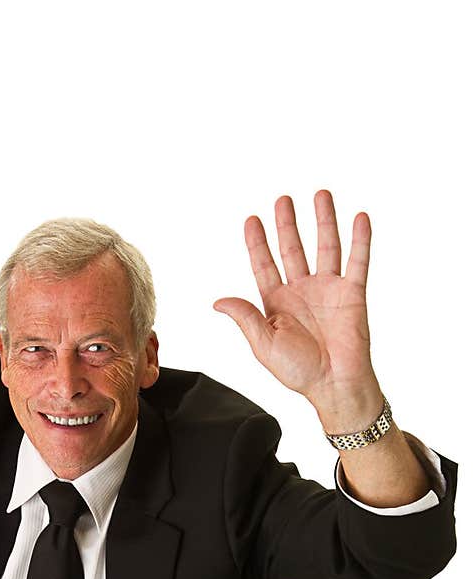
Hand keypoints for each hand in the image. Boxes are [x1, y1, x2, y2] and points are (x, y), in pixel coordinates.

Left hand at [212, 190, 378, 410]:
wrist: (333, 384)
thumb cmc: (297, 370)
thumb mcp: (263, 344)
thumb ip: (244, 318)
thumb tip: (218, 301)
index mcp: (277, 303)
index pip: (264, 265)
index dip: (257, 243)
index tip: (251, 220)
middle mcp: (302, 291)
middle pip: (292, 249)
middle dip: (287, 224)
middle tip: (282, 199)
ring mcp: (328, 289)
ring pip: (325, 246)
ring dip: (323, 220)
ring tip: (320, 194)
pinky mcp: (352, 293)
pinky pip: (357, 261)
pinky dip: (360, 240)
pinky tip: (360, 217)